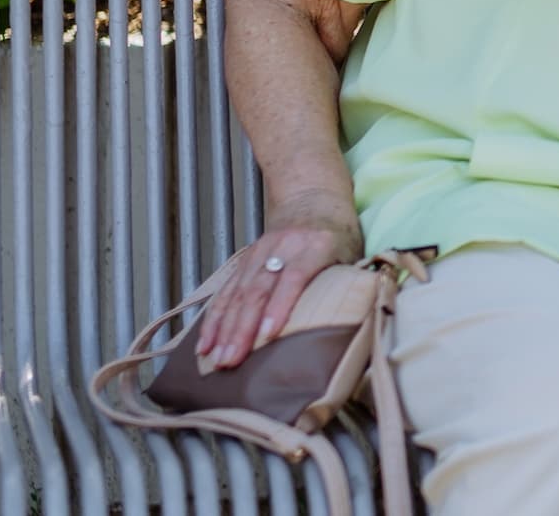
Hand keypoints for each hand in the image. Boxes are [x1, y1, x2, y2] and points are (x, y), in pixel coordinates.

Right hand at [192, 193, 363, 370]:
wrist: (312, 198)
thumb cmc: (337, 234)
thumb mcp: (351, 253)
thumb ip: (348, 284)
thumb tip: (350, 327)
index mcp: (316, 245)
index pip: (295, 277)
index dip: (280, 306)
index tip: (267, 336)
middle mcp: (283, 248)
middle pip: (259, 289)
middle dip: (243, 328)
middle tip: (232, 360)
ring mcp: (260, 253)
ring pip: (239, 293)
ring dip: (225, 328)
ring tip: (216, 359)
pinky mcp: (245, 260)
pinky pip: (226, 291)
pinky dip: (215, 318)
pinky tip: (206, 342)